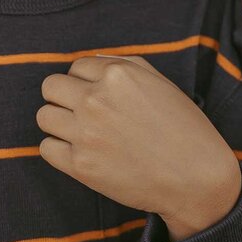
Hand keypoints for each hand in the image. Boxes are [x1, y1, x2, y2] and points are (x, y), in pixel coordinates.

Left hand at [38, 56, 240, 239]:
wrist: (196, 178)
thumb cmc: (183, 128)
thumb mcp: (160, 82)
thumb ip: (123, 66)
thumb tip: (90, 64)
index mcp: (117, 74)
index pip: (76, 67)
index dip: (86, 82)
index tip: (100, 98)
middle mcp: (96, 99)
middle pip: (51, 87)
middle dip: (64, 97)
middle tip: (83, 113)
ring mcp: (85, 133)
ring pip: (44, 116)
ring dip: (59, 122)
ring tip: (82, 133)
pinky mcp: (80, 165)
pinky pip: (47, 148)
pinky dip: (59, 149)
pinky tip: (80, 152)